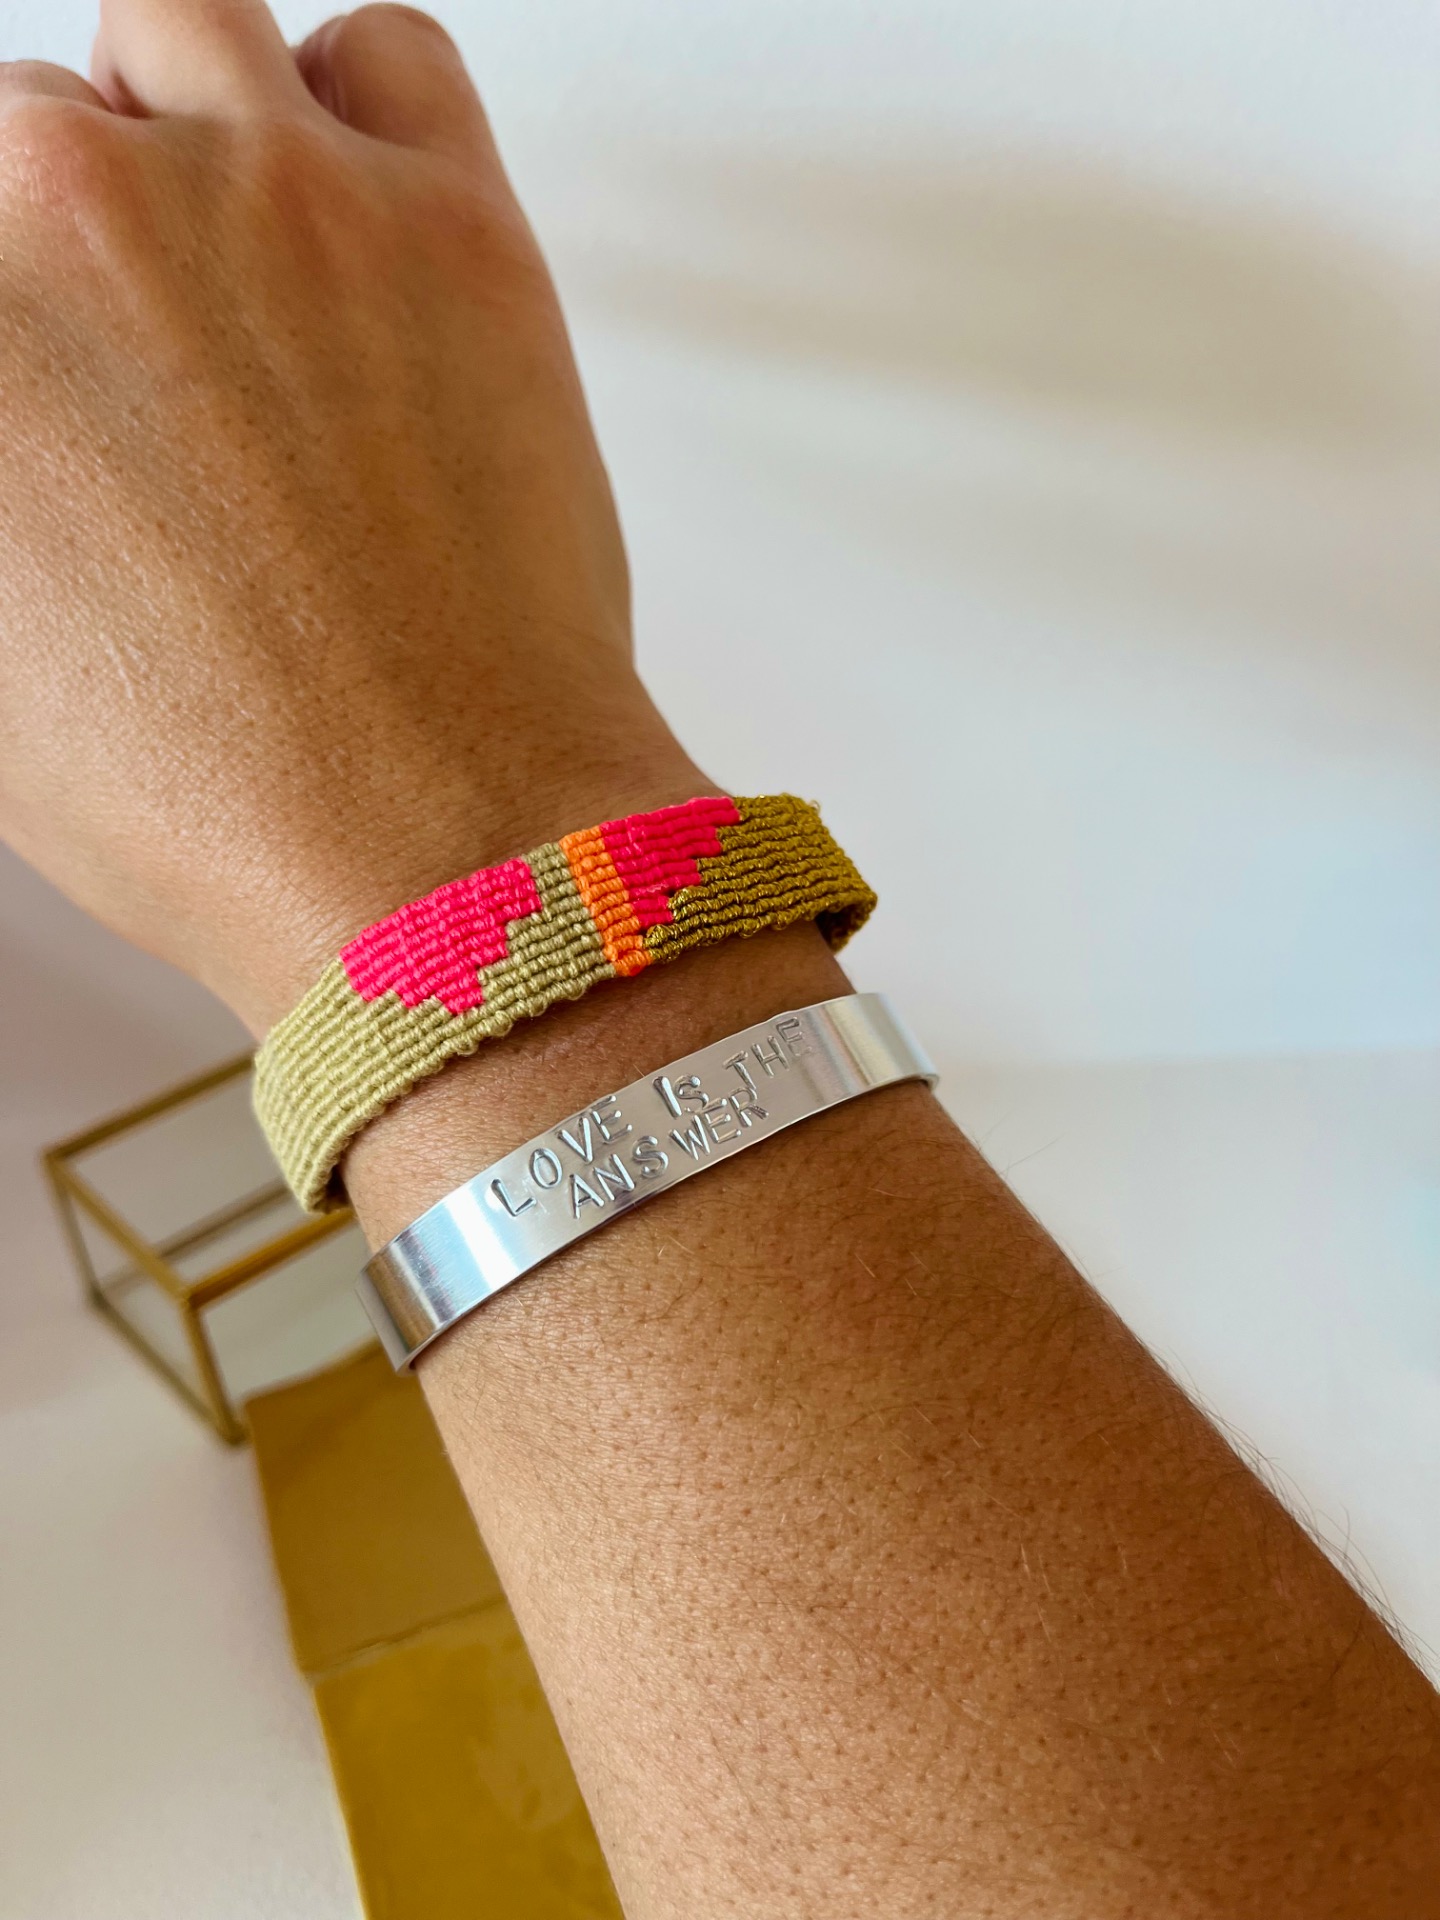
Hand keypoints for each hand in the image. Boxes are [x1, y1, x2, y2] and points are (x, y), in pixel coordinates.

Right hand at [0, 0, 700, 1034]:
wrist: (437, 855)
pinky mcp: (446, 218)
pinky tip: (354, 213)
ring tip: (224, 257)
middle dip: (67, 246)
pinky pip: (385, 54)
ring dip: (179, 128)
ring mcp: (268, 195)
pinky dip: (357, 109)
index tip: (57, 380)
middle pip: (26, 138)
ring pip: (176, 36)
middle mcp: (66, 219)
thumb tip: (34, 432)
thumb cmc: (222, 803)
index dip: (29, 347)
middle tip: (142, 373)